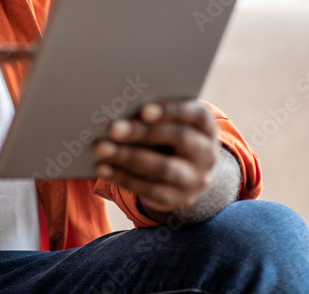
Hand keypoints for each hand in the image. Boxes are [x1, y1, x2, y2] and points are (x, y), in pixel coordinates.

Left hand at [94, 99, 218, 215]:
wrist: (188, 172)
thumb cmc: (169, 134)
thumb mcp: (171, 122)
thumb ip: (153, 114)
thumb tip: (118, 109)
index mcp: (206, 126)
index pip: (195, 114)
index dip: (171, 111)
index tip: (143, 110)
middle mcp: (207, 153)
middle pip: (178, 138)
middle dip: (142, 132)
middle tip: (112, 127)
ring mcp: (196, 178)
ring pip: (163, 167)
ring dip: (128, 157)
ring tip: (100, 147)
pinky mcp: (179, 198)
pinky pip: (151, 189)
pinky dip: (124, 177)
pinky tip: (103, 167)